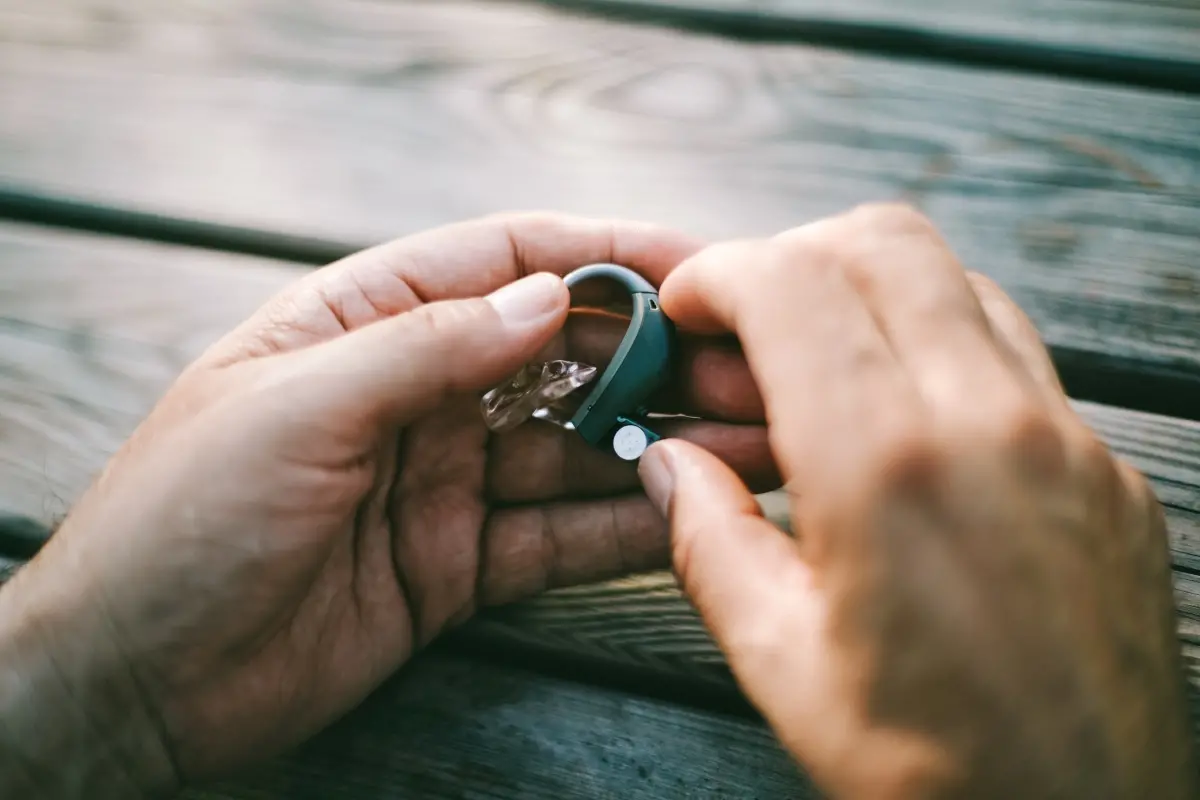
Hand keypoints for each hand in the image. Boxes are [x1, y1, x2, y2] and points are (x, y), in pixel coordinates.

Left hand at [0, 213, 774, 795]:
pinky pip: (556, 536)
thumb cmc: (183, 521)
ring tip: (753, 446)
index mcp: (361, 322)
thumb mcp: (298, 405)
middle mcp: (412, 393)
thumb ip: (428, 346)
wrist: (134, 685)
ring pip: (572, 451)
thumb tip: (552, 295)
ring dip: (659, 445)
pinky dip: (624, 527)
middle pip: (557, 357)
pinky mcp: (456, 563)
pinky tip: (691, 516)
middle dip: (654, 358)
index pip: (502, 262)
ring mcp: (442, 481)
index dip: (602, 254)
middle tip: (751, 371)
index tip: (698, 266)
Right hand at [639, 204, 1196, 797]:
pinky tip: (902, 419)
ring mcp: (1066, 439)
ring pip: (958, 280)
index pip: (792, 284)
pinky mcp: (1109, 469)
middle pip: (883, 242)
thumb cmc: (931, 772)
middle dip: (793, 255)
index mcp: (885, 469)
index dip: (719, 273)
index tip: (687, 309)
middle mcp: (988, 424)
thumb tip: (670, 463)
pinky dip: (941, 344)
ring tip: (819, 372)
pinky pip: (1017, 352)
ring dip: (870, 293)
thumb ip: (711, 540)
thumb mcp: (781, 663)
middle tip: (746, 326)